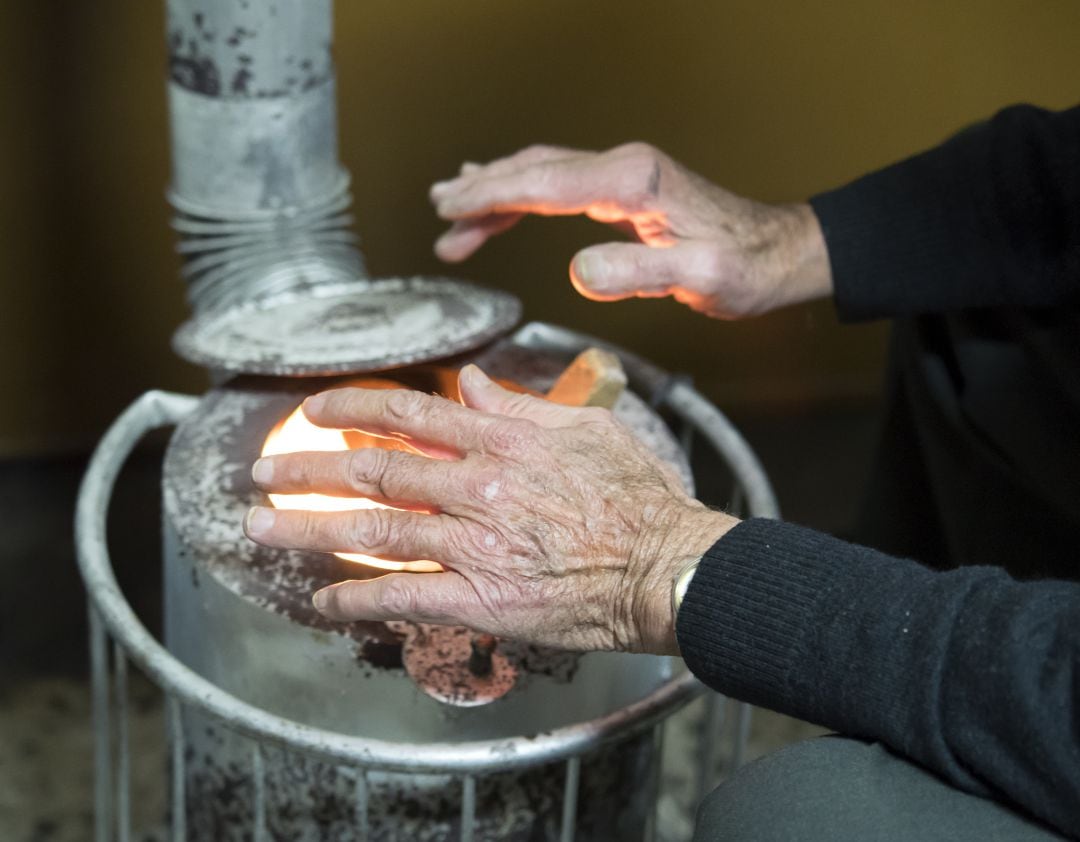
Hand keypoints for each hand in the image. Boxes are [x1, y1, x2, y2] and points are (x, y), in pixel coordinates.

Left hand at [243, 365, 736, 653]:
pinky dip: (355, 598)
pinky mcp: (481, 599)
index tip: (314, 412)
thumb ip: (521, 407)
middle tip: (262, 473)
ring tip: (261, 528)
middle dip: (305, 470)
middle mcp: (476, 488)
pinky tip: (323, 600)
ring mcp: (473, 545)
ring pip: (372, 531)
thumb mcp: (585, 429)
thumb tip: (473, 385)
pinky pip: (402, 597)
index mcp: (501, 441)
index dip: (351, 408)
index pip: (408, 413)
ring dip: (307, 529)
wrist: (665, 567)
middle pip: (373, 471)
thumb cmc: (635, 498)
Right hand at [430, 143, 831, 318]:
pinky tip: (504, 200)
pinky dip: (524, 194)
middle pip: (535, 170)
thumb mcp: (700, 279)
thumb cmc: (746, 267)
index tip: (449, 208)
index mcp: (633, 183)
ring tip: (453, 210)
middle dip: (483, 191)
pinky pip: (561, 183)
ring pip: (543, 172)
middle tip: (439, 212)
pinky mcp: (627, 189)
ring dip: (497, 191)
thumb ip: (640, 274)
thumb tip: (577, 272)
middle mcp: (624, 167)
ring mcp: (625, 174)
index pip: (545, 183)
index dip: (492, 197)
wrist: (779, 252)